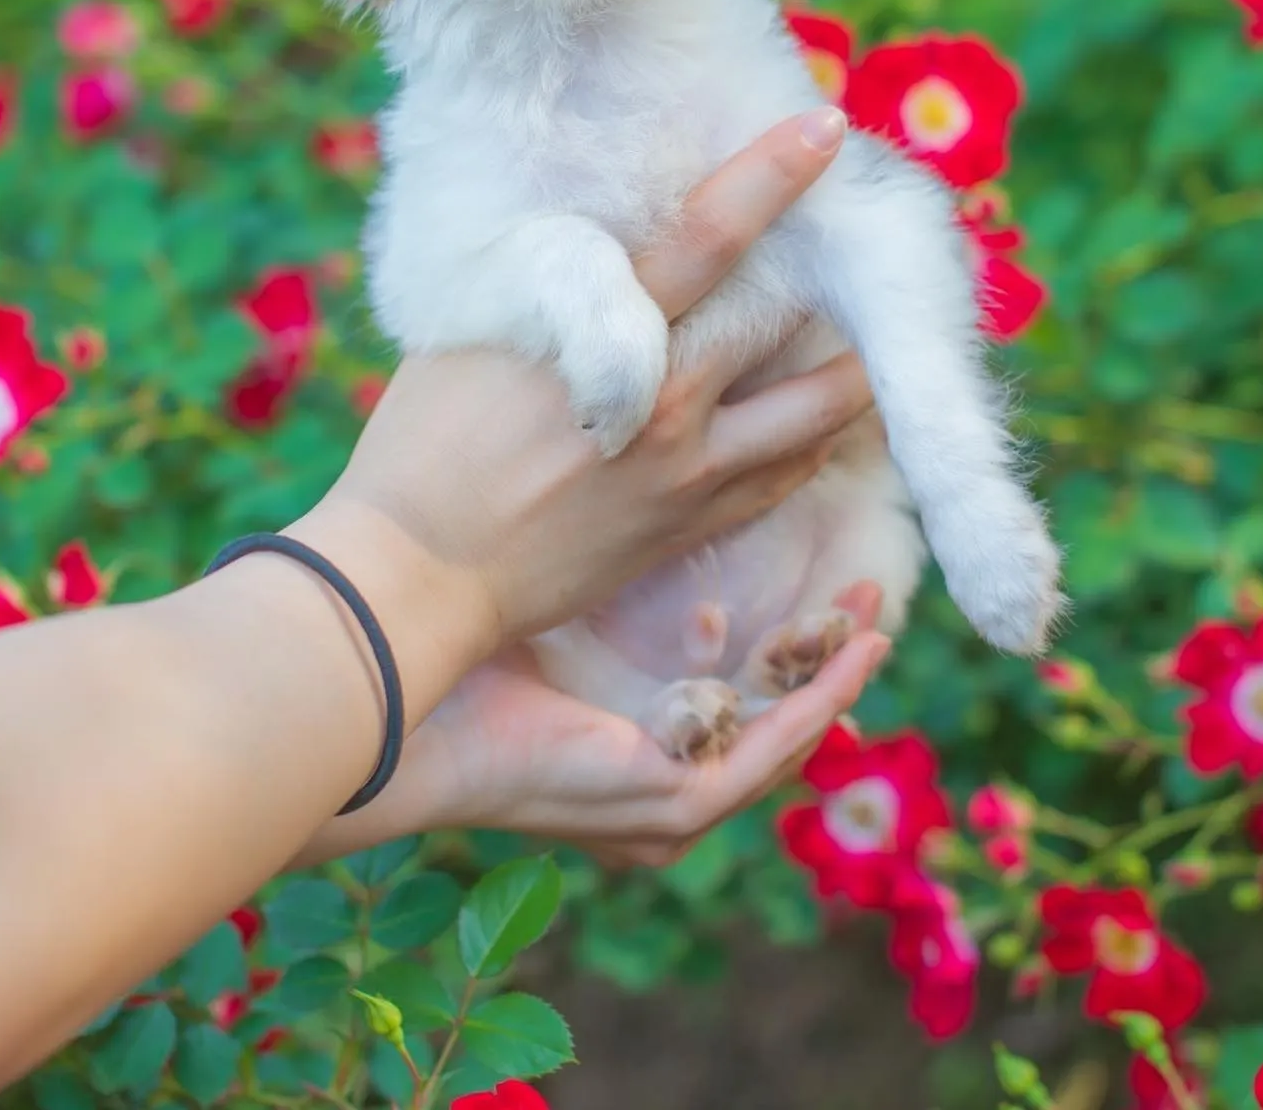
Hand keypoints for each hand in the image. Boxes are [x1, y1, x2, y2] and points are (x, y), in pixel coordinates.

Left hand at [292, 584, 888, 868]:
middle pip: (765, 711)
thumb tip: (635, 460)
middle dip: (822, 653)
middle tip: (869, 586)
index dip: (775, 628)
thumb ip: (600, 545)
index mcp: (626, 728)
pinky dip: (812, 704)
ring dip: (831, 677)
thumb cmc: (451, 627)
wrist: (390, 682)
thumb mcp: (557, 584)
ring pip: (781, 738)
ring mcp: (664, 795)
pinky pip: (763, 753)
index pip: (724, 682)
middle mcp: (653, 769)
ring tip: (872, 616)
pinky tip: (851, 653)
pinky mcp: (668, 802)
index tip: (809, 568)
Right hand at [300, 106, 872, 655]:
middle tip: (870, 237)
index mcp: (604, 334)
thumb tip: (613, 239)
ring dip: (854, 364)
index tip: (826, 127)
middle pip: (788, 320)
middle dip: (837, 275)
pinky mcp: (694, 525)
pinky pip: (791, 473)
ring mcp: (691, 471)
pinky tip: (835, 413)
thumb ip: (562, 290)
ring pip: (820, 407)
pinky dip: (822, 436)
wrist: (419, 572)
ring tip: (879, 330)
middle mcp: (667, 399)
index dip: (772, 176)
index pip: (707, 236)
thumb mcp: (479, 333)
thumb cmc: (426, 442)